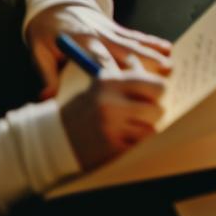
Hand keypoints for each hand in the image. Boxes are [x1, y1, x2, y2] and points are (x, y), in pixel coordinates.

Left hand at [26, 3, 172, 99]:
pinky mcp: (115, 28)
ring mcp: (110, 30)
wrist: (53, 4)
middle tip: (163, 74)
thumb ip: (47, 75)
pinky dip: (152, 41)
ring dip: (153, 53)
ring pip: (135, 43)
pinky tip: (167, 47)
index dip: (115, 72)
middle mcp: (99, 35)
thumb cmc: (45, 31)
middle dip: (145, 62)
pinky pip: (136, 35)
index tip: (128, 86)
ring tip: (171, 64)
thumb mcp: (39, 52)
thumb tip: (46, 97)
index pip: (101, 59)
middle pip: (125, 50)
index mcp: (81, 41)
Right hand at [58, 50, 166, 171]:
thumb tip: (161, 67)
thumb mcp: (101, 86)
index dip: (158, 93)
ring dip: (142, 131)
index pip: (156, 86)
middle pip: (158, 110)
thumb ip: (129, 78)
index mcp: (110, 82)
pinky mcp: (110, 148)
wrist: (54, 138)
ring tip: (126, 129)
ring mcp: (110, 128)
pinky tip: (119, 140)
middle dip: (152, 114)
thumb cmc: (85, 109)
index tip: (152, 97)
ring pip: (151, 131)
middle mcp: (110, 103)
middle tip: (139, 116)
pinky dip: (134, 145)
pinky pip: (139, 146)